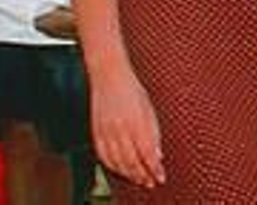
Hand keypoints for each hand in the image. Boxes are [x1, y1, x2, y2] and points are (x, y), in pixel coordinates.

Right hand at [90, 69, 164, 188]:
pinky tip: (119, 169)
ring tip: (138, 179)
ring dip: (129, 174)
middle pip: (132, 162)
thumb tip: (157, 156)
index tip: (160, 177)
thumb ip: (153, 134)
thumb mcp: (149, 109)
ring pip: (117, 162)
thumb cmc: (131, 89)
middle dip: (142, 176)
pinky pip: (102, 155)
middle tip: (150, 182)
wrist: (108, 74)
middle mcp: (120, 129)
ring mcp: (106, 131)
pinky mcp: (96, 130)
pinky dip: (112, 166)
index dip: (154, 169)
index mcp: (136, 122)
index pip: (147, 154)